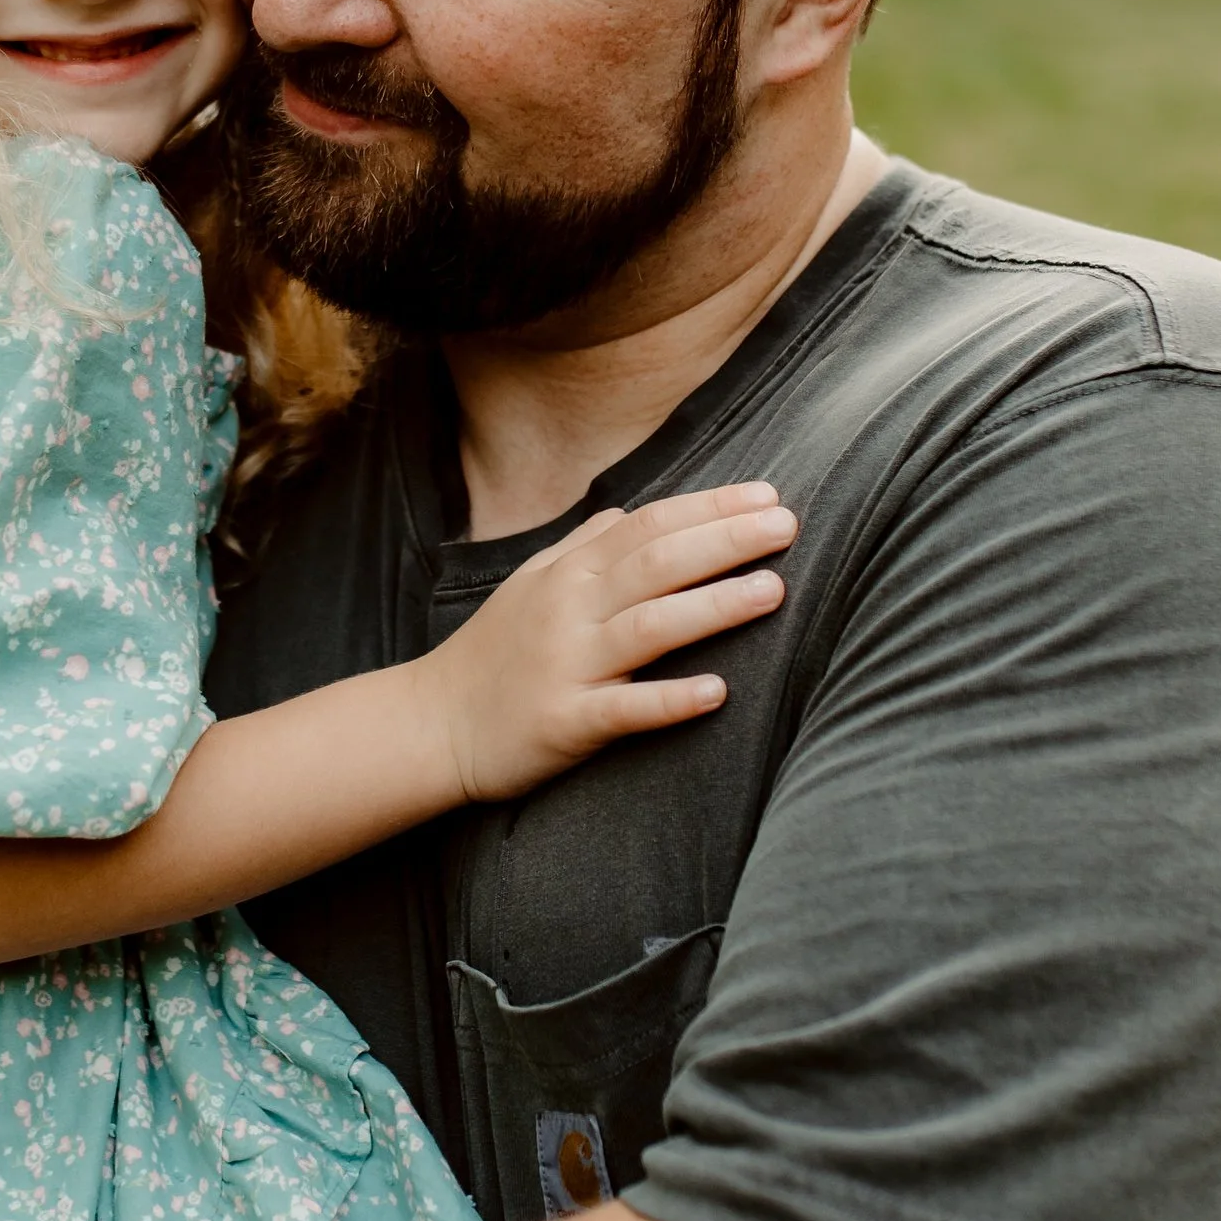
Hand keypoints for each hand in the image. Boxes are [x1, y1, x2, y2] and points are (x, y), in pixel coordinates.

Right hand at [426, 483, 793, 803]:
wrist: (431, 724)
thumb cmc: (492, 654)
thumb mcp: (530, 585)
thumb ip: (582, 547)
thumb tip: (629, 514)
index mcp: (569, 573)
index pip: (650, 525)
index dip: (710, 507)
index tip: (767, 497)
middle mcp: (570, 609)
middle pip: (658, 563)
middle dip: (727, 541)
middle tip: (788, 527)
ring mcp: (568, 665)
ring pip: (651, 627)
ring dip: (715, 606)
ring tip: (775, 592)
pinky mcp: (566, 722)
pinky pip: (624, 709)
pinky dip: (671, 699)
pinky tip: (718, 692)